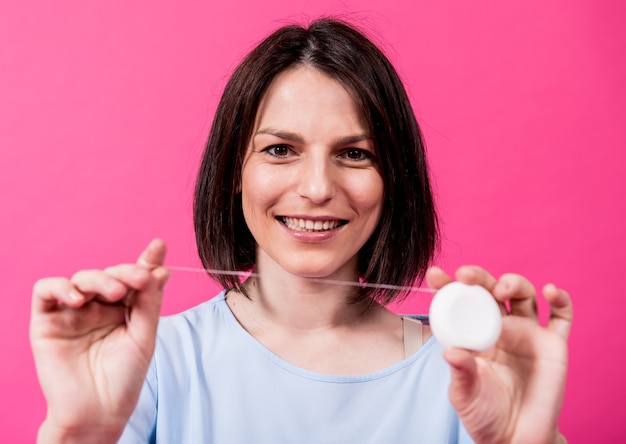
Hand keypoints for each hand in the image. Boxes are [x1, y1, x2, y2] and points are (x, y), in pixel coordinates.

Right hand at [30, 239, 169, 442]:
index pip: (135, 278)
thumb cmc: (124, 377)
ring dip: (99, 278)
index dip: (146, 261)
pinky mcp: (47, 321)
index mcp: (125, 308)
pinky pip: (46, 291)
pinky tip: (78, 298)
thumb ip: (150, 302)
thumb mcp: (144, 336)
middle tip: (140, 280)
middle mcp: (99, 307)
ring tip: (115, 294)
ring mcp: (73, 312)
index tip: (158, 247)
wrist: (98, 412)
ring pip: (82, 278)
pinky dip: (61, 287)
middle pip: (110, 274)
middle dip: (126, 272)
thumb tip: (162, 269)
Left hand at [426, 266, 571, 443]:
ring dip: (514, 283)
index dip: (448, 285)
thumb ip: (461, 373)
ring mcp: (527, 333)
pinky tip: (550, 291)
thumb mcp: (465, 394)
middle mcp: (500, 327)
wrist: (517, 439)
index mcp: (473, 333)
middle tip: (466, 275)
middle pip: (490, 290)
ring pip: (523, 294)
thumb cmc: (484, 414)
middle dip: (479, 277)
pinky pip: (561, 315)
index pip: (459, 303)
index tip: (435, 275)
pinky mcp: (554, 344)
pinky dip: (559, 298)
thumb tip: (451, 353)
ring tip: (503, 288)